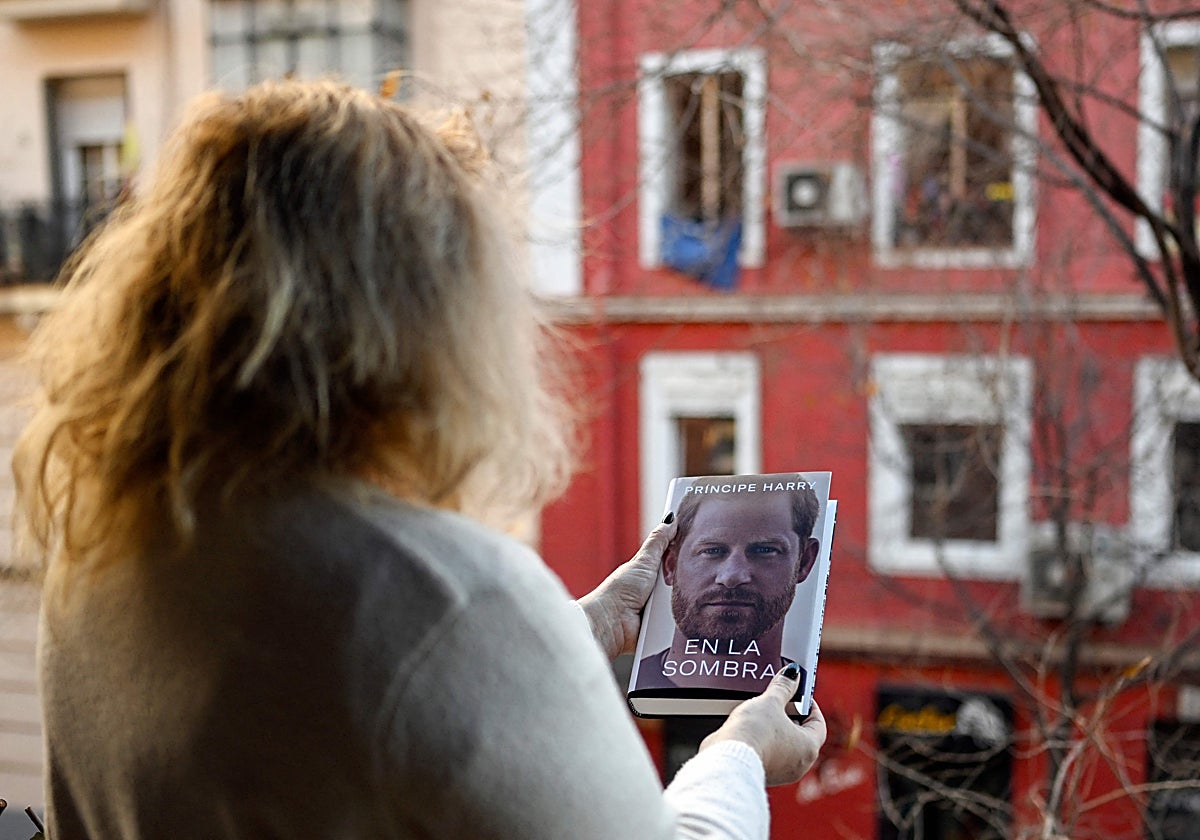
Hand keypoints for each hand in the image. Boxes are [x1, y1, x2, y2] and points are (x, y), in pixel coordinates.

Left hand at [576, 516, 676, 660]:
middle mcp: (656, 592)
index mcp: (651, 574)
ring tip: (682, 598)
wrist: (612, 622)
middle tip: (689, 577)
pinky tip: (684, 615)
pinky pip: (680, 622)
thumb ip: (659, 542)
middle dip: (689, 580)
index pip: (676, 563)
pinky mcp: (662, 629)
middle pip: (684, 582)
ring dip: (685, 601)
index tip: (701, 549)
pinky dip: (682, 619)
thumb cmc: (621, 590)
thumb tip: (671, 520)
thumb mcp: (644, 561)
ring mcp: (659, 611)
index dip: (687, 558)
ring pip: (685, 602)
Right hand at [700, 666, 826, 785]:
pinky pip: (769, 754)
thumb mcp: (770, 702)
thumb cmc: (754, 734)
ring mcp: (781, 773)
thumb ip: (783, 686)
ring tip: (761, 715)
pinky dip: (763, 742)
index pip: (818, 723)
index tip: (799, 694)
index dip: (809, 705)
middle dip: (790, 716)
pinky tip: (751, 730)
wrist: (727, 758)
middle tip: (779, 701)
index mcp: (809, 747)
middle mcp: (799, 764)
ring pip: (784, 745)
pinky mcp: (763, 774)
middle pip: (801, 734)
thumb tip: (792, 674)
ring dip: (776, 730)